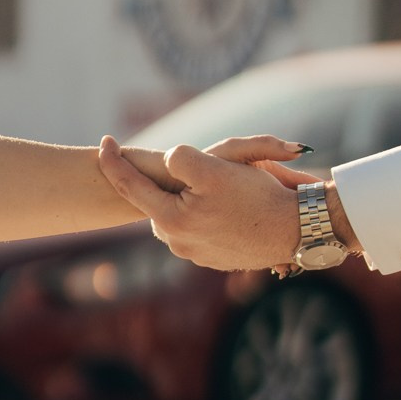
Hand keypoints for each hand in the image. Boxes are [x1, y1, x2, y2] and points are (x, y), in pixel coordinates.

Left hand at [96, 132, 326, 271]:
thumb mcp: (215, 167)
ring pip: (181, 212)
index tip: (104, 141)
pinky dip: (210, 212)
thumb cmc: (257, 197)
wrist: (296, 230)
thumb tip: (167, 163)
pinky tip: (234, 207)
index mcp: (170, 220)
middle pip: (158, 200)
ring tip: (223, 189)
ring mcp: (196, 254)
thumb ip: (180, 159)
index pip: (130, 187)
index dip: (114, 161)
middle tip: (199, 168)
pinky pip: (202, 226)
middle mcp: (177, 242)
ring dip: (193, 196)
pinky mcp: (215, 258)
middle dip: (170, 181)